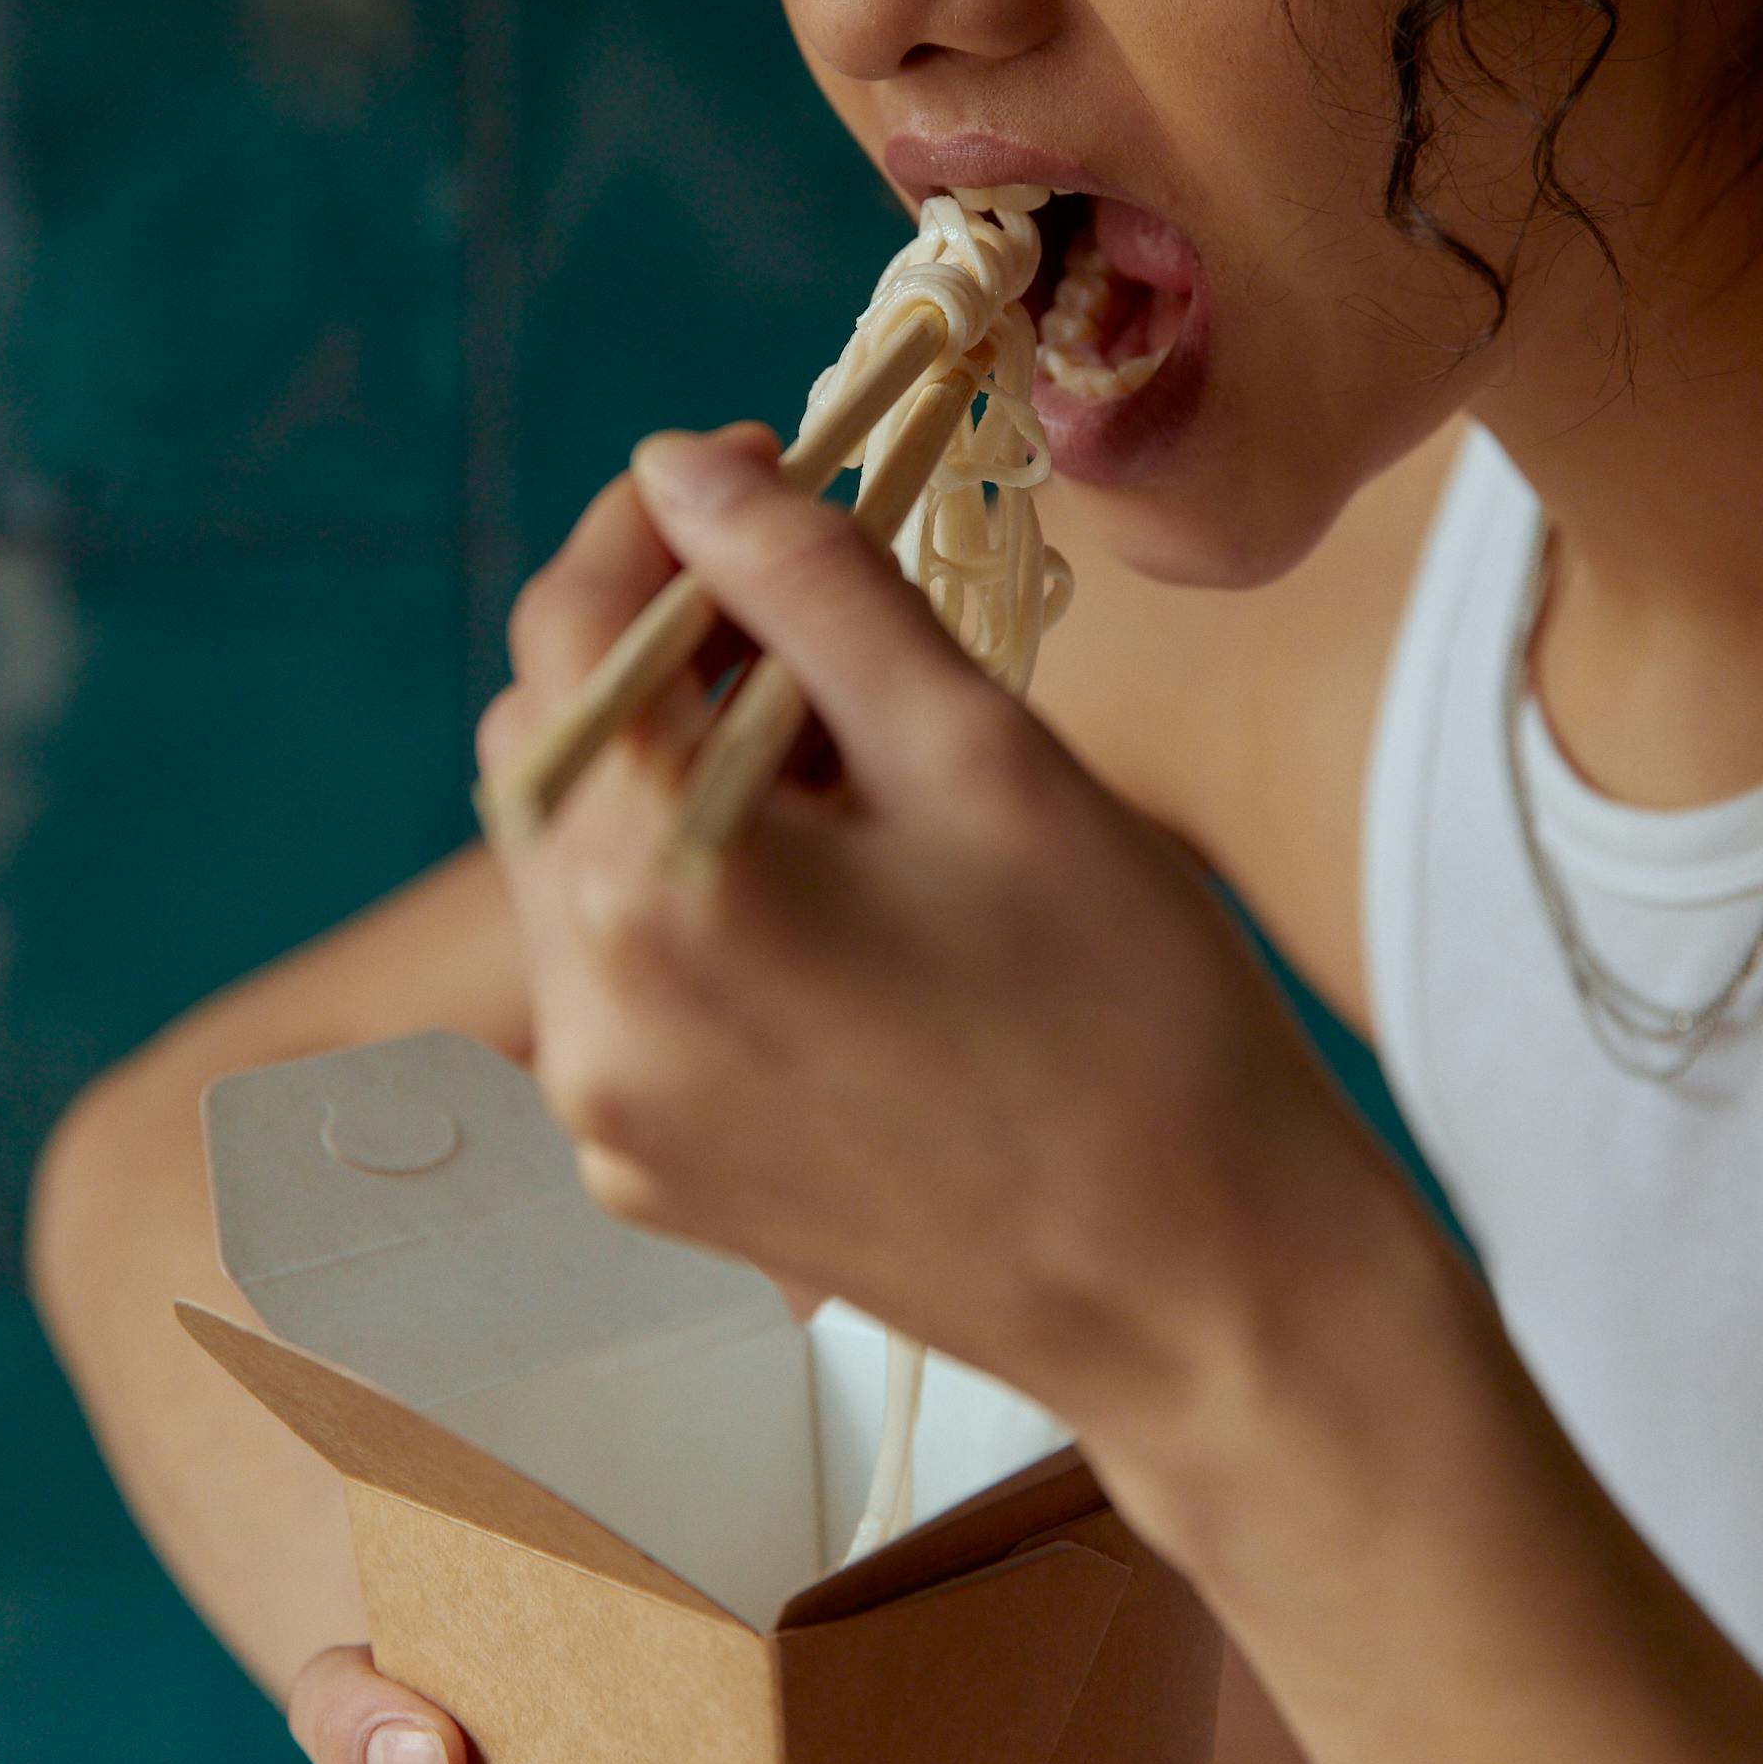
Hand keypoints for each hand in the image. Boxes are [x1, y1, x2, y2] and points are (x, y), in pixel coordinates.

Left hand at [476, 426, 1355, 1467]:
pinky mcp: (653, 1179)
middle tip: (823, 615)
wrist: (1210, 1300)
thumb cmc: (1132, 1014)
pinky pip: (624, 980)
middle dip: (664, 652)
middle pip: (553, 752)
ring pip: (579, 865)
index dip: (650, 528)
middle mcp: (588, 1021)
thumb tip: (681, 467)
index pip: (571, 642)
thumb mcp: (983, 755)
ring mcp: (607, 1121)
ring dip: (679, 772)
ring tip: (857, 762)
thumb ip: (811, 587)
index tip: (753, 463)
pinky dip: (694, 893)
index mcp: (655, 898)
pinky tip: (842, 889)